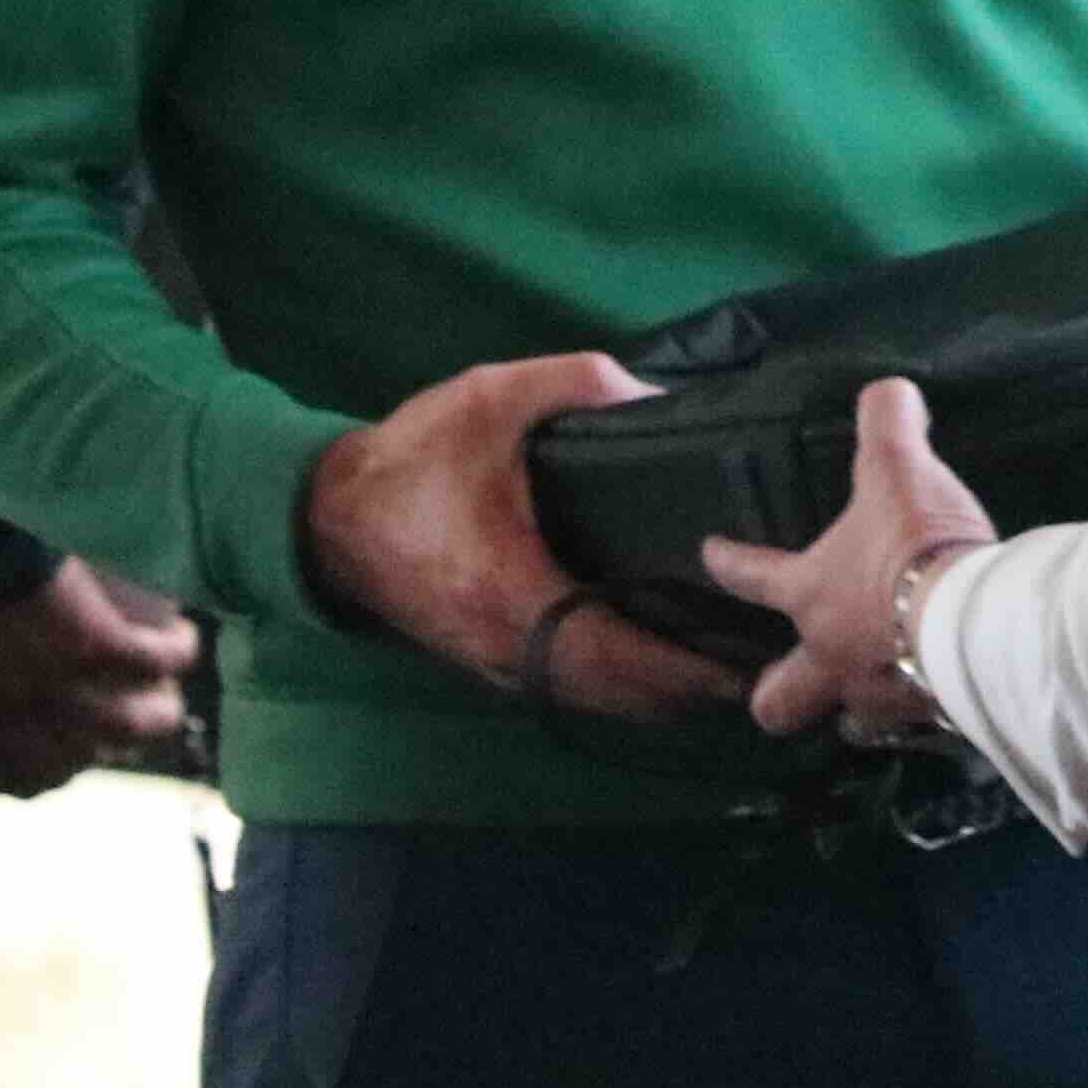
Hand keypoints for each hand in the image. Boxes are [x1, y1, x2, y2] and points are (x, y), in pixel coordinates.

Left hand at [0, 559, 203, 795]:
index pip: (18, 776)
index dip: (47, 768)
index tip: (59, 749)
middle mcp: (17, 721)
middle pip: (81, 757)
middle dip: (103, 744)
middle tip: (116, 714)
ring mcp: (62, 687)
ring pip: (134, 723)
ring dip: (153, 711)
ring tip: (164, 691)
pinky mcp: (98, 644)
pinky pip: (154, 659)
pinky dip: (172, 650)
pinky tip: (181, 636)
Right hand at [297, 352, 743, 730]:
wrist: (325, 515)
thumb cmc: (408, 462)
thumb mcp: (487, 400)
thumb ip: (574, 384)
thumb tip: (655, 394)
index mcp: (518, 598)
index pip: (625, 663)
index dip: (692, 670)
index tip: (752, 657)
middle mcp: (514, 653)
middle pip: (626, 700)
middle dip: (695, 687)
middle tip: (763, 655)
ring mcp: (502, 668)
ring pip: (602, 704)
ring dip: (662, 691)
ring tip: (728, 654)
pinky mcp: (495, 663)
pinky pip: (576, 689)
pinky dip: (625, 683)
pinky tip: (663, 647)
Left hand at [702, 378, 1000, 744]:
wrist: (983, 620)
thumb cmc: (919, 546)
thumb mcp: (900, 467)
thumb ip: (887, 422)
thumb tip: (889, 390)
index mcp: (812, 596)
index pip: (752, 577)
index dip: (727, 561)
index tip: (711, 552)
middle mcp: (833, 658)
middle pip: (779, 701)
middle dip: (772, 695)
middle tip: (780, 683)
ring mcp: (882, 699)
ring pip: (851, 723)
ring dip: (854, 709)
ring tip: (870, 689)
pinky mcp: (933, 721)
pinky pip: (918, 725)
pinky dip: (922, 711)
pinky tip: (937, 695)